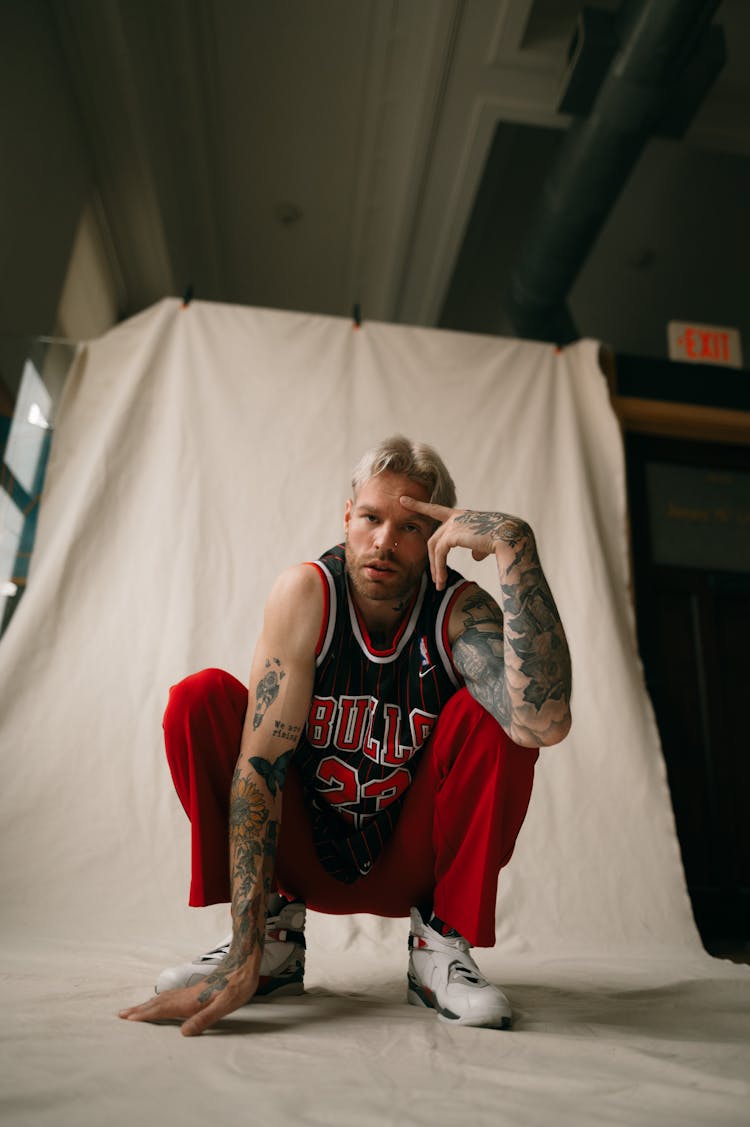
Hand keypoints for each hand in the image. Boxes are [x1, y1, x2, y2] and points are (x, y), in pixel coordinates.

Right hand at [118, 955, 259, 1036]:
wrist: (246, 963)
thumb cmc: (238, 985)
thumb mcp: (226, 1005)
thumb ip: (205, 1018)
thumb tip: (183, 1033)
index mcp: (191, 1001)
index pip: (163, 1009)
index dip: (145, 1015)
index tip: (127, 1019)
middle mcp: (187, 995)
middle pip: (158, 1003)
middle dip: (139, 1009)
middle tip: (121, 1014)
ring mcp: (191, 990)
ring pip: (164, 998)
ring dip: (148, 1004)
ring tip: (135, 1009)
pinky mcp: (197, 988)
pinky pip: (172, 996)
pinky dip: (160, 1000)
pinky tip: (161, 1001)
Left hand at [400, 496, 532, 590]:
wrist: (512, 537)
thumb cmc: (505, 540)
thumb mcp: (488, 543)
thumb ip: (478, 548)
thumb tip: (475, 556)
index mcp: (464, 516)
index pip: (437, 510)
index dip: (420, 506)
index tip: (403, 499)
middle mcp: (456, 517)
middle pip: (434, 539)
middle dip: (432, 560)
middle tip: (436, 579)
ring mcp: (453, 524)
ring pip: (434, 548)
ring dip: (436, 568)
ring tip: (439, 584)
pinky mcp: (452, 534)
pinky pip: (439, 554)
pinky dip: (439, 568)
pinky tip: (441, 580)